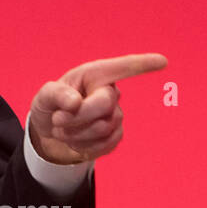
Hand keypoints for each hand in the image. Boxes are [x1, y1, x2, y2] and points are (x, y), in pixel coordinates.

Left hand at [29, 53, 166, 164]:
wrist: (52, 130)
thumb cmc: (51, 105)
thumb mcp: (44, 96)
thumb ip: (55, 94)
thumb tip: (75, 102)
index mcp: (95, 74)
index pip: (122, 67)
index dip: (142, 64)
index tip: (163, 61)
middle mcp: (110, 92)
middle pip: (104, 104)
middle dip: (77, 116)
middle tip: (57, 119)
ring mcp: (116, 115)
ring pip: (103, 128)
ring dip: (75, 133)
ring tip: (62, 129)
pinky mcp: (116, 136)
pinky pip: (105, 145)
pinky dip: (83, 146)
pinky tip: (75, 140)